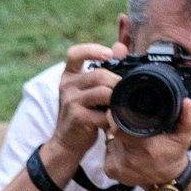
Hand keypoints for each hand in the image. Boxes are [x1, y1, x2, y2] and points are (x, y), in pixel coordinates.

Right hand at [48, 41, 126, 159]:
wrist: (67, 143)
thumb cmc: (82, 114)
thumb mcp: (89, 90)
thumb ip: (104, 69)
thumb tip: (120, 47)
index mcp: (69, 76)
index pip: (75, 54)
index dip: (92, 50)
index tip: (109, 55)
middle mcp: (66, 86)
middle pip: (99, 74)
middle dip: (117, 83)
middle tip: (124, 94)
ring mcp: (70, 102)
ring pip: (103, 92)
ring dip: (117, 100)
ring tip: (119, 108)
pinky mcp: (76, 117)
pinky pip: (103, 113)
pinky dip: (112, 118)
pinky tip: (113, 123)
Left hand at [104, 97, 190, 188]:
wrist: (165, 181)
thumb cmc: (173, 154)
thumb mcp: (185, 136)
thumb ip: (188, 119)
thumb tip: (187, 103)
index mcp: (146, 147)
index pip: (119, 127)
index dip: (119, 116)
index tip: (124, 110)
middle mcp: (128, 159)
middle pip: (113, 132)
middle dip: (120, 124)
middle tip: (131, 123)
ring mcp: (117, 166)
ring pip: (109, 140)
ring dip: (118, 136)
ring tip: (132, 138)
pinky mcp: (110, 171)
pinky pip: (107, 151)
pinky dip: (114, 147)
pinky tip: (127, 149)